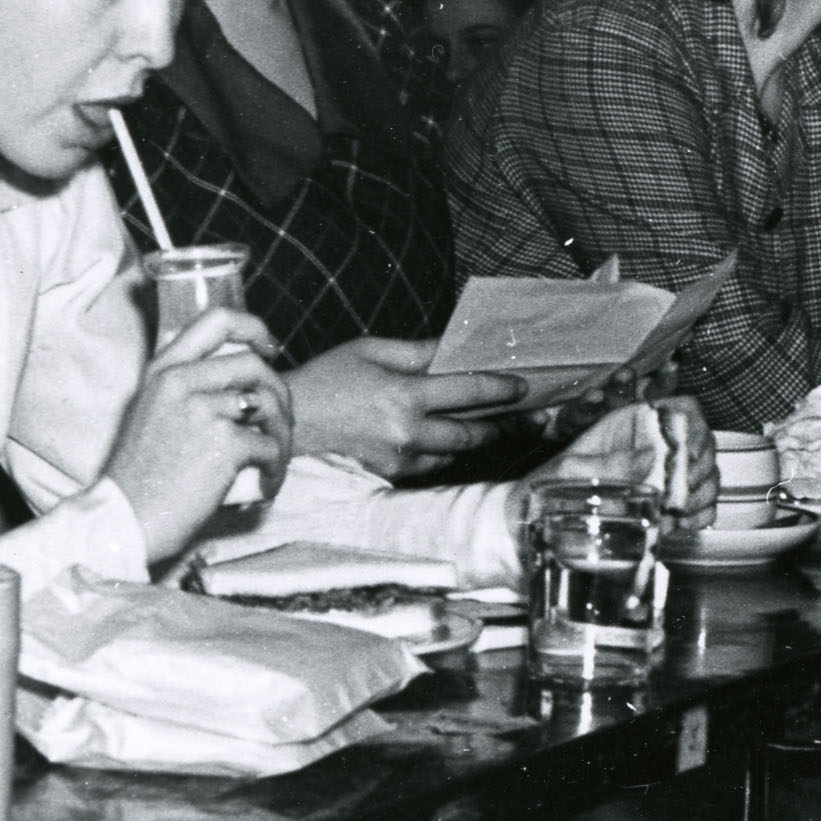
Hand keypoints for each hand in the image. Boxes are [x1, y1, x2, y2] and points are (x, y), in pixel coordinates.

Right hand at [105, 303, 291, 560]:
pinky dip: (276, 468)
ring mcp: (203, 411)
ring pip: (269, 407)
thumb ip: (183, 391)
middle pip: (255, 366)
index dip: (254, 329)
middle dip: (280, 394)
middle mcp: (181, 382)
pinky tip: (265, 483)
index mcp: (162, 370)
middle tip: (280, 424)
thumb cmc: (139, 478)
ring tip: (273, 461)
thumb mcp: (149, 414)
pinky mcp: (224, 444)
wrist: (125, 520)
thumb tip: (238, 387)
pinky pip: (270, 446)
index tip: (269, 350)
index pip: (217, 321)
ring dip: (282, 437)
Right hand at [286, 334, 526, 477]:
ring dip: (478, 440)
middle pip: (472, 433)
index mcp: (404, 395)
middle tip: (531, 416)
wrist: (289, 421)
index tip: (523, 385)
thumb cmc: (328, 377)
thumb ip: (418, 351)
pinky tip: (455, 440)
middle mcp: (407, 432)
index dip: (501, 388)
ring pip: (455, 453)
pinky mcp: (391, 473)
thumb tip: (456, 346)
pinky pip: (432, 465)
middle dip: (504, 423)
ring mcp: (400, 458)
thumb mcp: (372, 350)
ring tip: (502, 426)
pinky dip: (445, 452)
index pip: (468, 392)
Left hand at [541, 399, 717, 525]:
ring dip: (700, 495)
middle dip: (697, 469)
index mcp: (633, 423)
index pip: (685, 409)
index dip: (695, 427)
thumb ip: (612, 462)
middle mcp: (654, 444)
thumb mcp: (573, 470)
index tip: (686, 453)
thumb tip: (653, 458)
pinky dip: (700, 514)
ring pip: (709, 475)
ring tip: (675, 513)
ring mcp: (666, 475)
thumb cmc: (549, 487)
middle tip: (679, 493)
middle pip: (705, 444)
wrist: (537, 520)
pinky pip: (703, 504)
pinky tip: (680, 523)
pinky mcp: (670, 503)